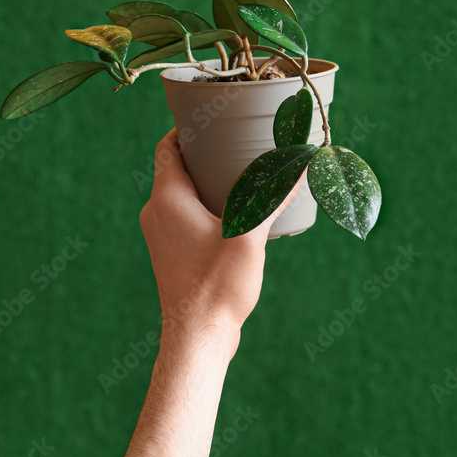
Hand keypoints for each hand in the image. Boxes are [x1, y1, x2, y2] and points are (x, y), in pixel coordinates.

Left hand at [139, 128, 301, 350]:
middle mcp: (155, 213)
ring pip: (178, 192)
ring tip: (240, 174)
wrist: (197, 338)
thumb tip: (302, 165)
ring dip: (203, 180)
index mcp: (167, 199)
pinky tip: (233, 212)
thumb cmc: (217, 287)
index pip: (167, 147)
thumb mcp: (251, 236)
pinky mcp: (169, 253)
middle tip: (236, 142)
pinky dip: (202, 203)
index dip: (186, 128)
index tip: (212, 118)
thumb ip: (274, 198)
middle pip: (173, 167)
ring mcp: (159, 235)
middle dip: (203, 152)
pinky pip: (181, 215)